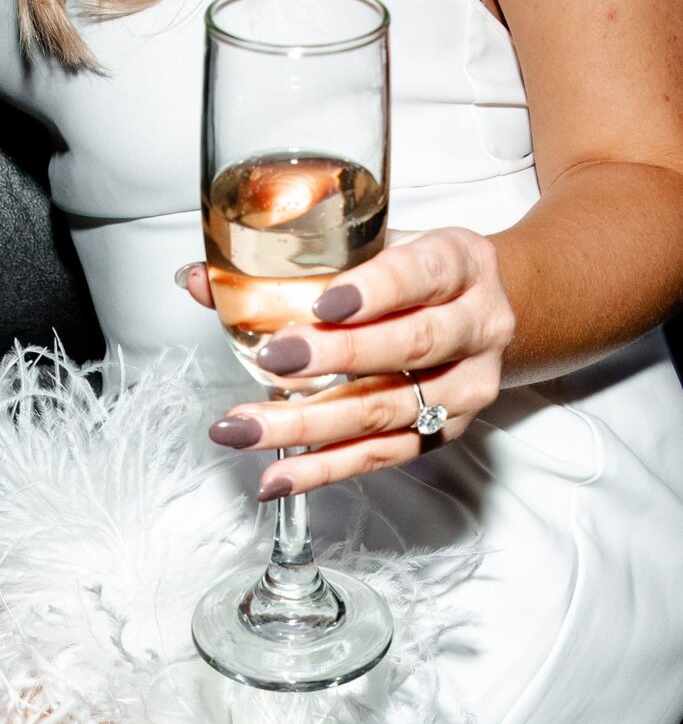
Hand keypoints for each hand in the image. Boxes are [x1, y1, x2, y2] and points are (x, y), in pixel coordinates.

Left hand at [179, 228, 514, 499]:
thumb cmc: (419, 276)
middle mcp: (477, 326)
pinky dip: (325, 469)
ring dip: (311, 425)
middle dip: (337, 357)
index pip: (423, 274)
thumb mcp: (376, 246)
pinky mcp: (445, 433)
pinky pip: (383, 456)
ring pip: (389, 411)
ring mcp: (466, 388)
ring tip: (246, 429)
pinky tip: (278, 477)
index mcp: (461, 264)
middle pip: (411, 345)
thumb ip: (298, 262)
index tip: (323, 304)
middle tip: (272, 360)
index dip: (375, 291)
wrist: (486, 310)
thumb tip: (200, 280)